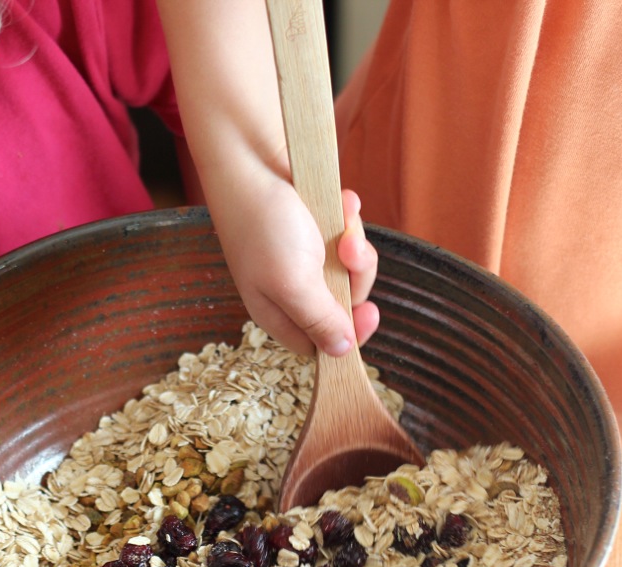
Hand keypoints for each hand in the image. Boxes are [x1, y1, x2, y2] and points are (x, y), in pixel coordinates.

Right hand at [214, 183, 379, 357]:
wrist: (253, 159)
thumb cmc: (263, 223)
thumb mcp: (292, 282)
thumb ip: (319, 320)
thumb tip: (342, 353)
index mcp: (279, 313)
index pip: (322, 344)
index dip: (349, 333)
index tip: (368, 312)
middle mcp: (294, 290)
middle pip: (346, 305)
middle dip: (355, 275)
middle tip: (348, 250)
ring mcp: (307, 260)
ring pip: (352, 268)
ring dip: (354, 241)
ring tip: (343, 218)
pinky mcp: (318, 233)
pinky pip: (348, 235)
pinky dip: (348, 217)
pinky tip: (341, 202)